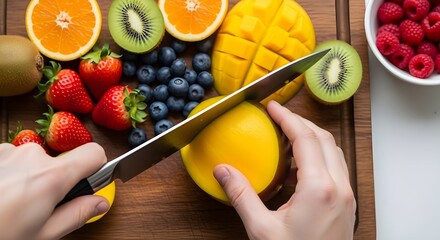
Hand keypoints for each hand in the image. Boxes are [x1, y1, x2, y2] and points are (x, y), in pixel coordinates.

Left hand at [0, 142, 109, 239]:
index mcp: (51, 177)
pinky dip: (10, 175)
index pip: (94, 153)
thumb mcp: (42, 234)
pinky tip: (0, 195)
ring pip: (35, 162)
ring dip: (29, 178)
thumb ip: (76, 214)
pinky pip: (14, 160)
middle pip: (61, 162)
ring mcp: (10, 151)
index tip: (88, 182)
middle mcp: (32, 156)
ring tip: (11, 204)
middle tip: (37, 208)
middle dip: (55, 181)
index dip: (97, 167)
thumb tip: (100, 203)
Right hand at [213, 100, 355, 239]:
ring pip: (332, 152)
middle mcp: (339, 188)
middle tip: (278, 118)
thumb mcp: (261, 229)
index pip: (305, 138)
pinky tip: (296, 170)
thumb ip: (241, 195)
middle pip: (323, 138)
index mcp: (319, 189)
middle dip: (300, 123)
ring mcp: (346, 197)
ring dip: (311, 139)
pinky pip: (334, 169)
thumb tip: (223, 172)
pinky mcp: (345, 205)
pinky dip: (317, 158)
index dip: (288, 118)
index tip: (274, 107)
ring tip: (287, 139)